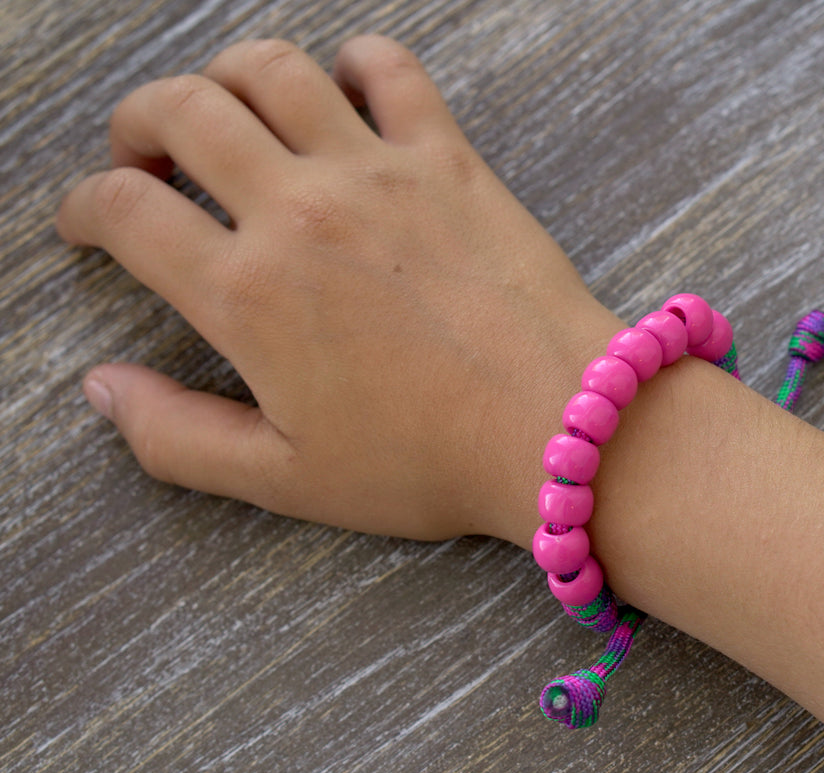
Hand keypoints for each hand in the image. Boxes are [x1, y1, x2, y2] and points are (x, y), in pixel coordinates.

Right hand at [57, 36, 621, 542]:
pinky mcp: (448, 159)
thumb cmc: (429, 463)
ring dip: (225, 77)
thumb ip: (176, 437)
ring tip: (226, 113)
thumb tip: (101, 389)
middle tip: (143, 156)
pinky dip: (355, 62)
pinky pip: (390, 69)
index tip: (89, 223)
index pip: (124, 211)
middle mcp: (300, 212)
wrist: (558, 427)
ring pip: (269, 69)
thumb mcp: (286, 478)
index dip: (84, 208)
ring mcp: (378, 174)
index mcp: (248, 293)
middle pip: (180, 111)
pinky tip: (345, 89)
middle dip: (137, 122)